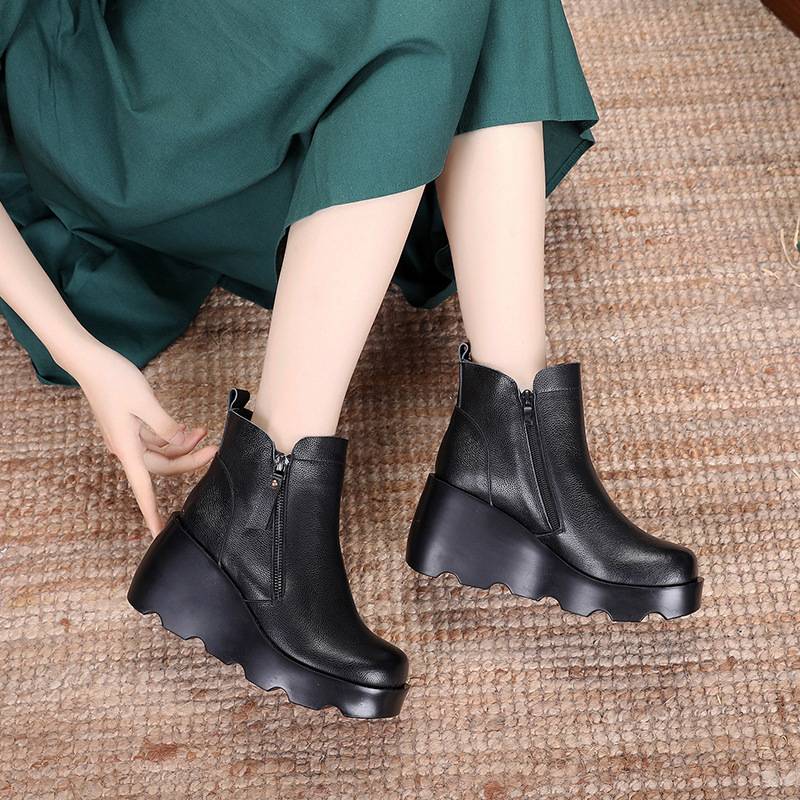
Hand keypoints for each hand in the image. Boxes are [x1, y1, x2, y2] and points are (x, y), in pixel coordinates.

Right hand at [73, 344, 216, 535]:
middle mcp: (125, 447)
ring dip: (182, 446)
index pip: (143, 489)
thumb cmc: (113, 379)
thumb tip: (181, 443)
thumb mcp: (145, 401)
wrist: (89, 360)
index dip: (152, 513)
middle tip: (213, 449)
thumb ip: (166, 426)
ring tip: (202, 432)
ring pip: (161, 453)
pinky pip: (155, 440)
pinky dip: (172, 436)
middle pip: (162, 467)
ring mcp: (127, 437)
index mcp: (126, 447)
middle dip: (188, 461)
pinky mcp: (130, 426)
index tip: (159, 533)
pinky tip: (188, 428)